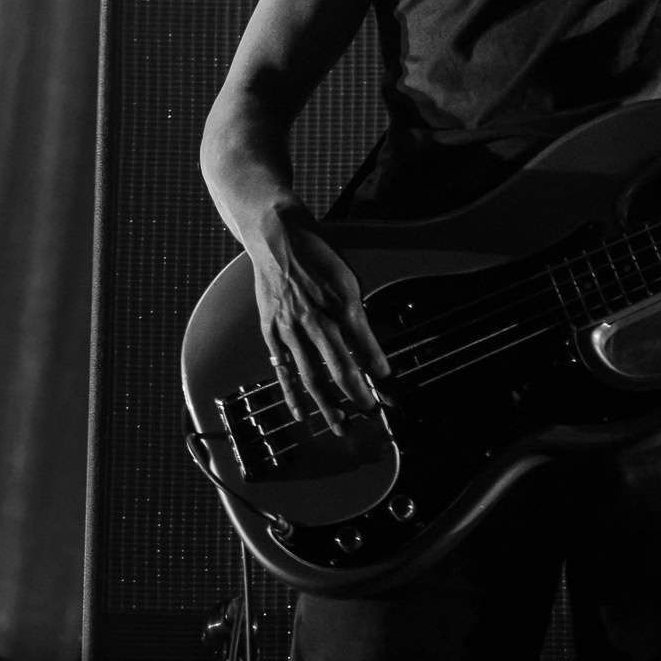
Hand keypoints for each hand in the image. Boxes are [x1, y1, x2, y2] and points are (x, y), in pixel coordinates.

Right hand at [252, 210, 389, 429]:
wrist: (277, 236)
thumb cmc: (317, 256)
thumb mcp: (347, 277)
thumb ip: (356, 314)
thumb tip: (370, 346)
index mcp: (339, 301)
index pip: (363, 344)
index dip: (377, 366)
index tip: (389, 386)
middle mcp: (315, 317)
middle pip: (338, 365)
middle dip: (356, 393)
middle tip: (370, 412)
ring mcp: (290, 326)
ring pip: (310, 374)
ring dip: (326, 403)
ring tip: (340, 424)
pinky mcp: (271, 331)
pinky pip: (283, 368)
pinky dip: (292, 393)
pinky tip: (302, 413)